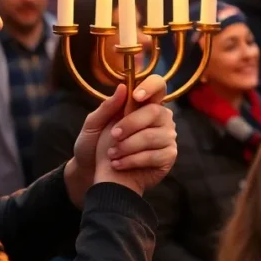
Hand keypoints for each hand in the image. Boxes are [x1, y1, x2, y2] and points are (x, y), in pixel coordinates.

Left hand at [66, 75, 175, 203]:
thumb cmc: (95, 146)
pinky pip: (155, 155)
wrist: (94, 174)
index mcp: (144, 104)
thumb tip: (123, 87)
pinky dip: (133, 160)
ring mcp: (167, 136)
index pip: (158, 86)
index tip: (136, 97)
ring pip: (153, 135)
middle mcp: (160, 117)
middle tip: (113, 136)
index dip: (150, 87)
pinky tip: (119, 164)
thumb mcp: (93, 125)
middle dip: (130, 124)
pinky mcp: (168, 156)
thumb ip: (107, 107)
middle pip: (155, 111)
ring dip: (128, 146)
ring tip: (112, 154)